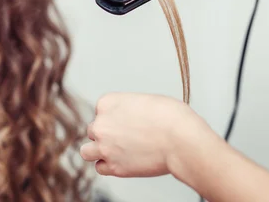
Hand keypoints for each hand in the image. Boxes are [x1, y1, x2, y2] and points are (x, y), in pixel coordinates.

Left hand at [80, 93, 222, 185]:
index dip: (114, 118)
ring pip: (87, 151)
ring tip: (114, 152)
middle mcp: (101, 123)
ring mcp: (105, 146)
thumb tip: (129, 118)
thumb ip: (128, 108)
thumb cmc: (171, 117)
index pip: (100, 111)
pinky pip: (100, 168)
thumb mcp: (145, 101)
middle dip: (107, 134)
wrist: (181, 139)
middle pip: (94, 130)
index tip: (126, 123)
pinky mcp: (114, 167)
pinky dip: (108, 166)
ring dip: (98, 151)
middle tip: (125, 138)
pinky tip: (121, 162)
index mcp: (107, 102)